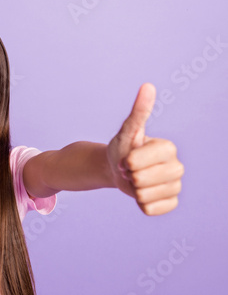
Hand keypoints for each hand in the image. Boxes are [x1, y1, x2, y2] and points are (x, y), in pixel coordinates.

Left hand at [107, 83, 183, 215]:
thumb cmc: (122, 148)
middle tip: (128, 169)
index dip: (126, 162)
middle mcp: (177, 166)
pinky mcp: (171, 202)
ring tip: (134, 180)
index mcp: (168, 148)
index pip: (139, 162)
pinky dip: (140, 204)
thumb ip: (138, 112)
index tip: (125, 158)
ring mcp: (175, 186)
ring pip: (145, 196)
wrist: (118, 169)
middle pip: (142, 181)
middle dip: (128, 176)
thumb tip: (148, 86)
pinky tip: (142, 194)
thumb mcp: (127, 131)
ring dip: (133, 190)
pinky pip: (151, 210)